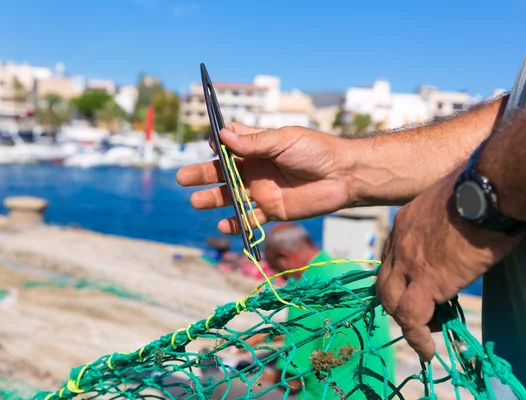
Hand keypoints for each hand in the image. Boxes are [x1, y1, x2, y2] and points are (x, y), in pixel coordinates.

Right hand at [176, 123, 354, 233]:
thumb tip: (223, 136)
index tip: (209, 144)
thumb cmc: (316, 151)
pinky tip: (222, 226)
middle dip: (204, 174)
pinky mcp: (273, 211)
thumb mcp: (284, 140)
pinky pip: (250, 219)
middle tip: (182, 178)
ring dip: (214, 199)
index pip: (230, 146)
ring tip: (196, 202)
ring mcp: (263, 191)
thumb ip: (255, 142)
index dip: (217, 146)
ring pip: (232, 196)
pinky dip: (236, 223)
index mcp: (259, 148)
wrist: (344, 176)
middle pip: (224, 172)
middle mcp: (257, 169)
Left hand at [376, 167, 523, 360]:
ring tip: (425, 334)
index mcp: (404, 222)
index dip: (400, 278)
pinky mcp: (427, 281)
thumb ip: (443, 223)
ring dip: (405, 321)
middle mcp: (399, 242)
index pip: (391, 257)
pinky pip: (412, 317)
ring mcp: (409, 262)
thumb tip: (457, 237)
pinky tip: (427, 349)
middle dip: (396, 302)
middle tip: (419, 314)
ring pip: (391, 301)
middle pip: (384, 282)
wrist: (487, 190)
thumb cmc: (479, 190)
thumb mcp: (448, 202)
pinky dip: (417, 337)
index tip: (415, 289)